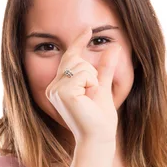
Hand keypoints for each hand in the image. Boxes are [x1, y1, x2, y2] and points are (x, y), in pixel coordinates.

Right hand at [45, 25, 121, 145]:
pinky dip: (91, 84)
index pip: (70, 58)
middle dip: (91, 74)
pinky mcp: (63, 92)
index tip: (88, 29)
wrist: (99, 138)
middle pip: (76, 60)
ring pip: (81, 66)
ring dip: (93, 81)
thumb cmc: (99, 119)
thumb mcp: (103, 88)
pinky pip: (82, 74)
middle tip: (93, 95)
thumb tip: (113, 47)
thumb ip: (105, 69)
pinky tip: (88, 99)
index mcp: (59, 86)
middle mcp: (53, 87)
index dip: (78, 42)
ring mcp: (55, 90)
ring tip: (90, 99)